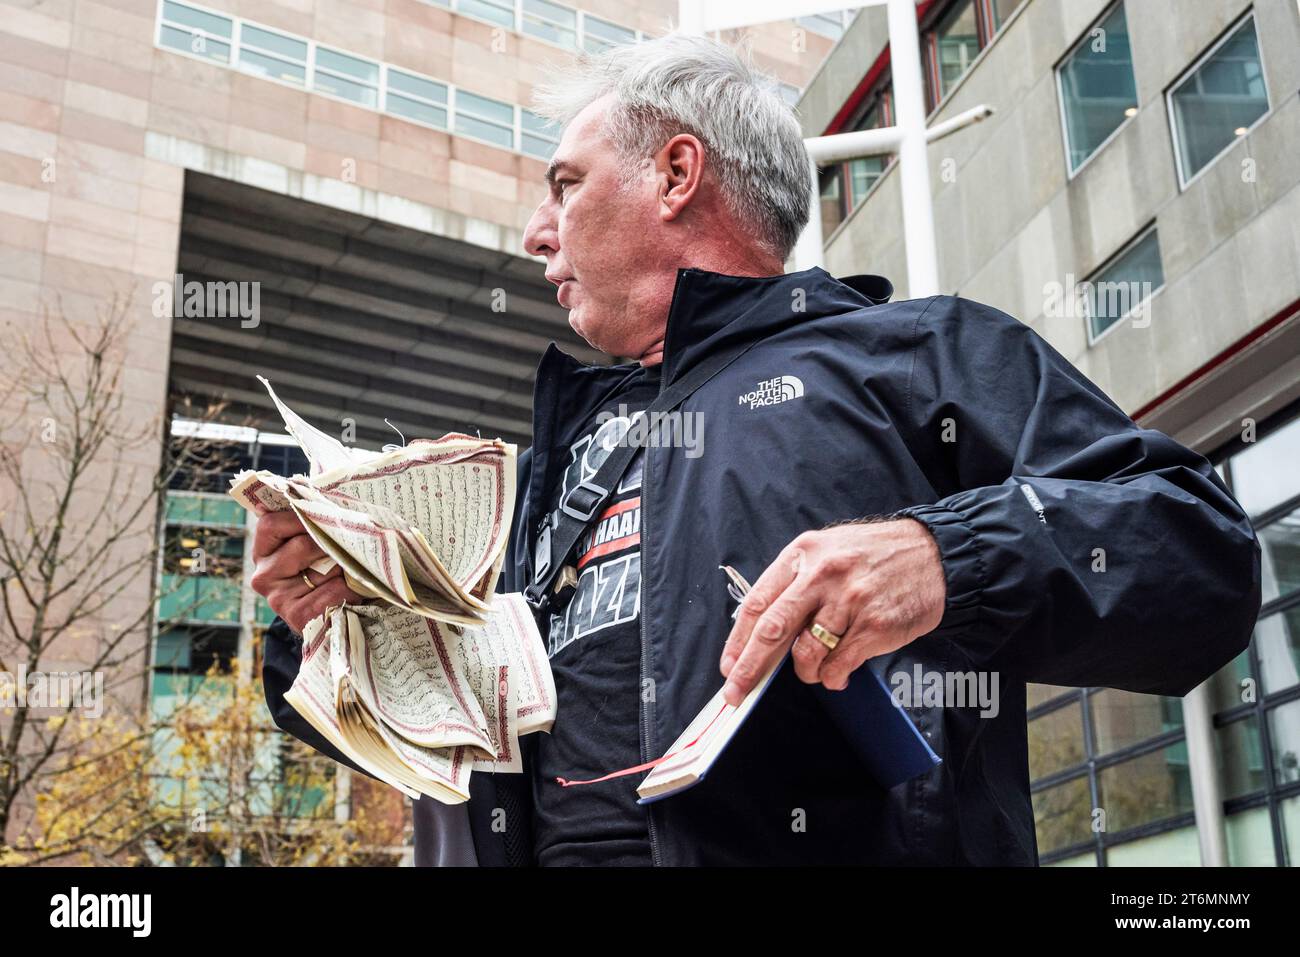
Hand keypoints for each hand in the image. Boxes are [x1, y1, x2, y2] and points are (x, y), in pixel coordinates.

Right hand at [250, 511, 365, 634]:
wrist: (328, 615)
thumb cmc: (322, 570)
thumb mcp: (311, 546)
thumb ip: (311, 524)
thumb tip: (323, 499)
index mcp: (262, 552)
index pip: (271, 525)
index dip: (299, 516)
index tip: (324, 512)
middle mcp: (263, 575)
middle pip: (301, 545)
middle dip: (330, 543)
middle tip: (349, 541)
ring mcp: (277, 599)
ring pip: (321, 570)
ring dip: (343, 566)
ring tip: (351, 567)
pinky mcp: (297, 617)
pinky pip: (333, 592)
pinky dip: (350, 589)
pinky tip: (352, 590)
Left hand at [719, 518, 946, 705]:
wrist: (933, 554)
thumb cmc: (873, 556)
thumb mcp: (826, 551)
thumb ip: (795, 584)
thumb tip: (760, 632)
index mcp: (803, 554)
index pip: (757, 602)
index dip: (738, 640)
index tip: (728, 667)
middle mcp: (822, 575)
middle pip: (772, 631)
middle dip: (749, 668)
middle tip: (735, 693)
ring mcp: (849, 601)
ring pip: (807, 654)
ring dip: (805, 672)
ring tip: (816, 669)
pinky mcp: (874, 626)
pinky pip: (839, 666)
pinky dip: (832, 677)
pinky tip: (837, 674)